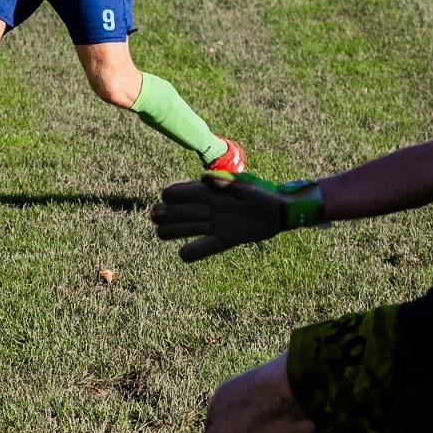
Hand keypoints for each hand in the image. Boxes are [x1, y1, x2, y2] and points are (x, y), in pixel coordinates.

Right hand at [152, 172, 322, 262]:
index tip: (164, 196)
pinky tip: (183, 254)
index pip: (189, 192)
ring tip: (159, 233)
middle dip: (170, 212)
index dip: (176, 193)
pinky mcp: (225, 239)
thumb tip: (202, 179)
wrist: (279, 213)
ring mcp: (216, 224)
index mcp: (213, 192)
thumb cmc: (262, 195)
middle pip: (185, 210)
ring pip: (191, 227)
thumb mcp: (245, 186)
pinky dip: (195, 251)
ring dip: (176, 229)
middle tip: (154, 215)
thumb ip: (224, 184)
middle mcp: (211, 208)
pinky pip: (207, 246)